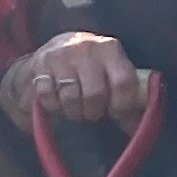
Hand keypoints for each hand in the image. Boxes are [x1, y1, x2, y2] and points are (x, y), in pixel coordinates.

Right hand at [6, 34, 155, 126]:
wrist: (54, 48)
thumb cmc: (90, 66)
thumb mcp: (110, 71)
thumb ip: (125, 95)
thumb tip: (135, 128)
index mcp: (111, 49)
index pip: (123, 82)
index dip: (122, 105)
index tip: (116, 114)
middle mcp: (87, 48)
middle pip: (95, 94)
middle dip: (93, 112)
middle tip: (91, 112)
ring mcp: (62, 55)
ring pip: (70, 98)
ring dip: (72, 111)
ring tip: (74, 108)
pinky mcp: (41, 64)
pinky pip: (48, 97)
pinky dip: (52, 106)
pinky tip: (57, 101)